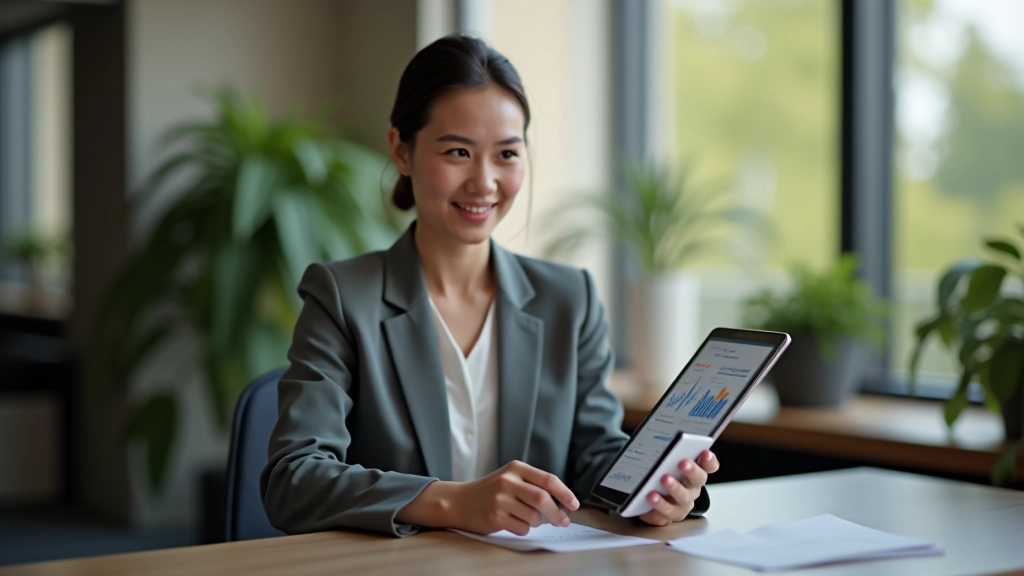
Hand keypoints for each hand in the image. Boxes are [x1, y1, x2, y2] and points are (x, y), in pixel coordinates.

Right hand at [396, 460, 579, 535]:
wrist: (460, 501)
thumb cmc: (491, 491)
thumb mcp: (510, 477)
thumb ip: (533, 485)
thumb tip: (562, 504)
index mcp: (516, 468)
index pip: (548, 479)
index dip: (565, 493)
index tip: (574, 504)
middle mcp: (508, 481)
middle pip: (543, 499)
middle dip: (557, 513)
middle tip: (562, 521)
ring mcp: (500, 499)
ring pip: (534, 517)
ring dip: (537, 522)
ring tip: (527, 518)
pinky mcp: (494, 517)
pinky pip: (522, 528)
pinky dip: (524, 529)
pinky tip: (514, 523)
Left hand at [638, 450, 718, 526]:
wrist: (646, 498)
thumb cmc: (659, 474)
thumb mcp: (663, 461)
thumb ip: (668, 452)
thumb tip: (662, 437)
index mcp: (695, 471)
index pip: (709, 465)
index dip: (709, 460)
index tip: (705, 452)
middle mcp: (693, 488)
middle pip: (698, 479)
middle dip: (691, 470)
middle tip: (683, 462)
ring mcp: (683, 503)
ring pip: (683, 497)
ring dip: (675, 488)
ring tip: (664, 479)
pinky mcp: (670, 515)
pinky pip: (667, 511)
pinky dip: (659, 504)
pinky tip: (651, 496)